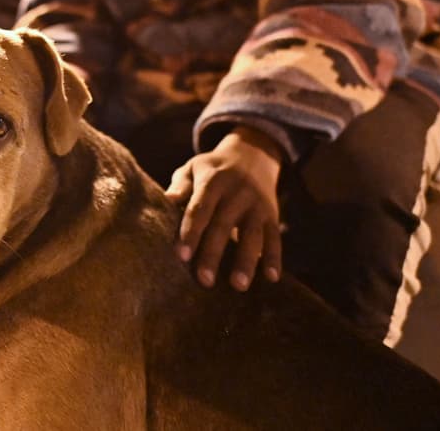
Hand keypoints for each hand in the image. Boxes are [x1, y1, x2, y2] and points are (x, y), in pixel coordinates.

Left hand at [166, 126, 282, 291]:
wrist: (252, 153)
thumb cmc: (212, 168)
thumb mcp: (193, 168)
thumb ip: (180, 185)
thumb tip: (165, 201)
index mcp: (212, 181)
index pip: (200, 208)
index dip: (191, 232)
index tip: (182, 256)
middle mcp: (236, 193)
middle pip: (223, 225)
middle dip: (214, 254)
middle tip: (205, 281)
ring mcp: (256, 205)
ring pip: (252, 235)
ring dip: (246, 261)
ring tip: (238, 286)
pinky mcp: (272, 215)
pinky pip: (274, 238)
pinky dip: (274, 258)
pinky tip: (271, 278)